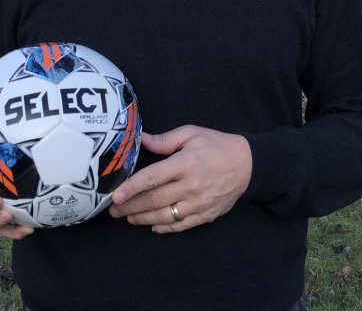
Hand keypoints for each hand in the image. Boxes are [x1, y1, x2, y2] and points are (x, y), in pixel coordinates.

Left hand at [107, 125, 251, 233]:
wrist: (248, 165)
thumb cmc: (216, 145)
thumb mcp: (191, 134)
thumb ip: (164, 140)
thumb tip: (141, 139)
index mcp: (185, 163)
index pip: (152, 178)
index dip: (131, 188)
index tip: (115, 196)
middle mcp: (191, 186)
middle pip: (154, 200)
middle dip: (130, 207)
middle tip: (113, 210)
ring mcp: (199, 203)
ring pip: (164, 216)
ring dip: (142, 219)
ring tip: (128, 218)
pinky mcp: (206, 215)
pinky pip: (181, 225)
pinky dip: (164, 227)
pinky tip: (152, 226)